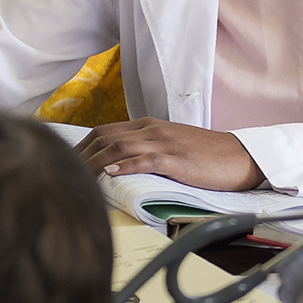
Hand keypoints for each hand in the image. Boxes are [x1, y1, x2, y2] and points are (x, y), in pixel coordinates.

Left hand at [78, 119, 264, 189]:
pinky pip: (145, 159)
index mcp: (149, 127)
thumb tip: (119, 167)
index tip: (66, 162)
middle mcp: (151, 130)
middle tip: (62, 172)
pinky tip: (110, 173)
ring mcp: (163, 142)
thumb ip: (146, 152)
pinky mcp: (176, 158)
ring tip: (76, 176)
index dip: (81, 146)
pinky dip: (124, 164)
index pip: (104, 131)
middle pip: (104, 136)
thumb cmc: (208, 157)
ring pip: (119, 146)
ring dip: (94, 161)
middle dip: (80, 153)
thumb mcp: (171, 149)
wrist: (240, 156)